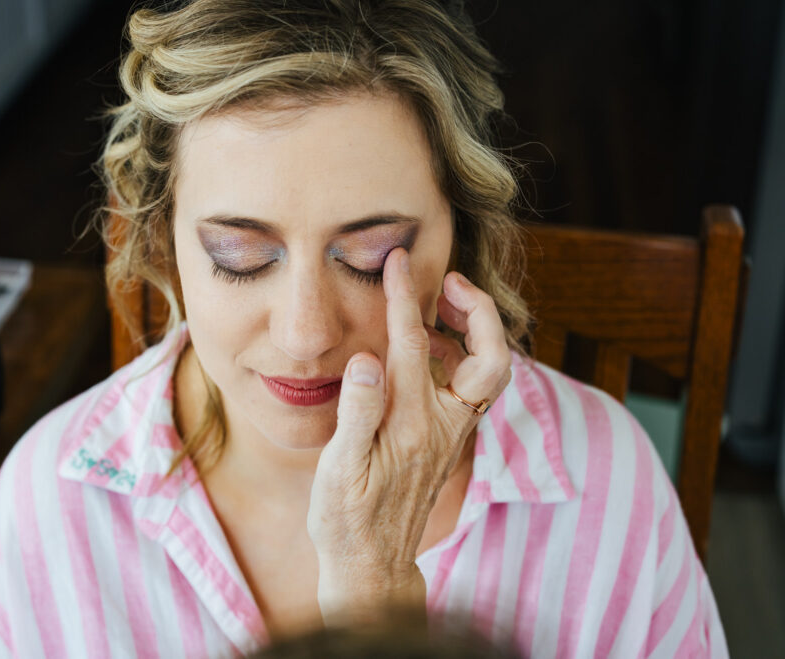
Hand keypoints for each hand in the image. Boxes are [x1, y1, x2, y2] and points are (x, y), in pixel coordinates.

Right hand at [307, 247, 511, 623]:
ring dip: (474, 330)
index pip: (412, 344)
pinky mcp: (447, 442)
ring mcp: (450, 435)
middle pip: (488, 357)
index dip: (403, 297)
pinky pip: (471, 387)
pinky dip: (461, 355)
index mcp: (412, 426)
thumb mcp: (339, 469)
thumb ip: (358, 411)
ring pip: (487, 372)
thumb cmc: (347, 520)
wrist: (372, 566)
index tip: (395, 261)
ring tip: (441, 303)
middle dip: (478, 311)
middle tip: (449, 280)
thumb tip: (367, 359)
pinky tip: (429, 349)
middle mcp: (443, 427)